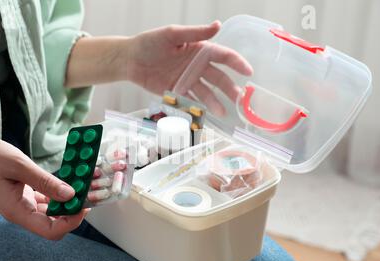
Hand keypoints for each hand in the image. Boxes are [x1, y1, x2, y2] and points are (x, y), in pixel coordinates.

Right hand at [0, 132, 86, 239]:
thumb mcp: (19, 166)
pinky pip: (46, 200)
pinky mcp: (24, 195)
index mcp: (17, 211)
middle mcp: (21, 212)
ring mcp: (22, 205)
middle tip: (87, 194)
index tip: (84, 205)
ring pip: (51, 212)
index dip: (71, 222)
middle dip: (73, 212)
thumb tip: (70, 195)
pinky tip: (68, 182)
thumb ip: (45, 182)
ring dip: (68, 202)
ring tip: (82, 186)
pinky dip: (58, 193)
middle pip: (54, 224)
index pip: (50, 230)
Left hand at [127, 21, 252, 115]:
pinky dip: (198, 109)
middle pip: (218, 78)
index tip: (248, 72)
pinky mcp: (177, 92)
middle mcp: (196, 66)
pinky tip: (206, 116)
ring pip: (206, 93)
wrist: (130, 60)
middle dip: (229, 88)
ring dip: (215, 102)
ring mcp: (188, 80)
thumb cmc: (150, 43)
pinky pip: (191, 101)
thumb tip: (218, 25)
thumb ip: (195, 33)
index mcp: (199, 50)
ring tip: (223, 112)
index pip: (223, 56)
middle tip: (239, 99)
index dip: (237, 63)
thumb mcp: (172, 34)